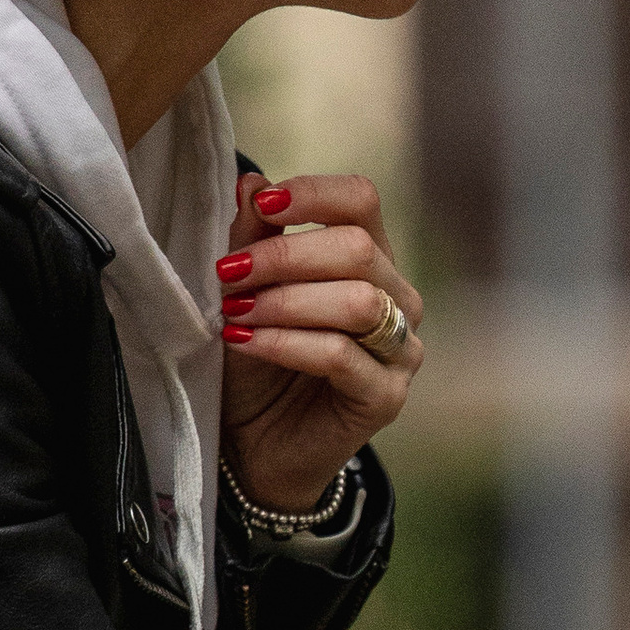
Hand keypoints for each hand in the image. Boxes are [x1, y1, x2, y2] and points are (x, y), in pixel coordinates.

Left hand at [216, 168, 421, 513]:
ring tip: (234, 312)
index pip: (362, 201)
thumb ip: (254, 238)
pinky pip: (340, 355)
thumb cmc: (258, 363)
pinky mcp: (386, 397)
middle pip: (357, 249)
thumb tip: (252, 182)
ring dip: (284, 301)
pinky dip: (285, 342)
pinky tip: (245, 340)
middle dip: (284, 256)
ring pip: (355, 301)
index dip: (315, 193)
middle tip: (228, 274)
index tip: (265, 203)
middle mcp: (398, 300)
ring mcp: (401, 350)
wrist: (256, 447)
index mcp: (370, 261)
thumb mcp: (246, 292)